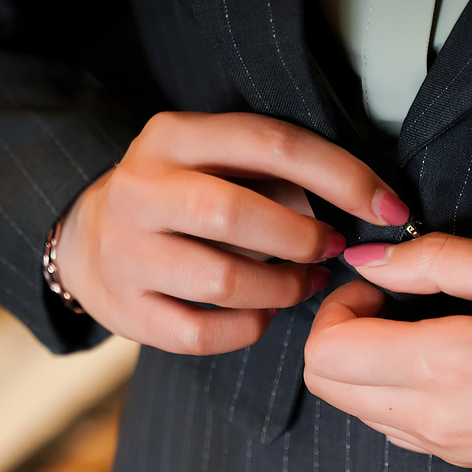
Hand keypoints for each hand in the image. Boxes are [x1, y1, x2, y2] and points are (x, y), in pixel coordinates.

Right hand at [53, 111, 408, 354]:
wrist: (83, 241)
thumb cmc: (177, 201)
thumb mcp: (211, 162)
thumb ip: (272, 174)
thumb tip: (362, 205)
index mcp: (172, 137)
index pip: (270, 145)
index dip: (340, 177)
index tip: (388, 209)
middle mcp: (140, 190)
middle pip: (235, 213)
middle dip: (301, 238)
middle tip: (331, 251)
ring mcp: (127, 254)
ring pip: (221, 280)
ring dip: (281, 288)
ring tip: (303, 285)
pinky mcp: (127, 311)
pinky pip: (202, 334)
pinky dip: (247, 328)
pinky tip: (263, 314)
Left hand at [303, 234, 471, 471]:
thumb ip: (440, 260)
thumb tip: (371, 259)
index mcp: (446, 368)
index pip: (327, 352)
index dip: (338, 305)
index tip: (384, 283)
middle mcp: (434, 420)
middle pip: (325, 386)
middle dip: (341, 334)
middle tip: (394, 302)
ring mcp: (445, 448)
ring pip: (355, 410)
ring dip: (366, 365)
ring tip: (425, 329)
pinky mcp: (461, 461)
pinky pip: (394, 428)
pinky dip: (394, 392)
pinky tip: (447, 364)